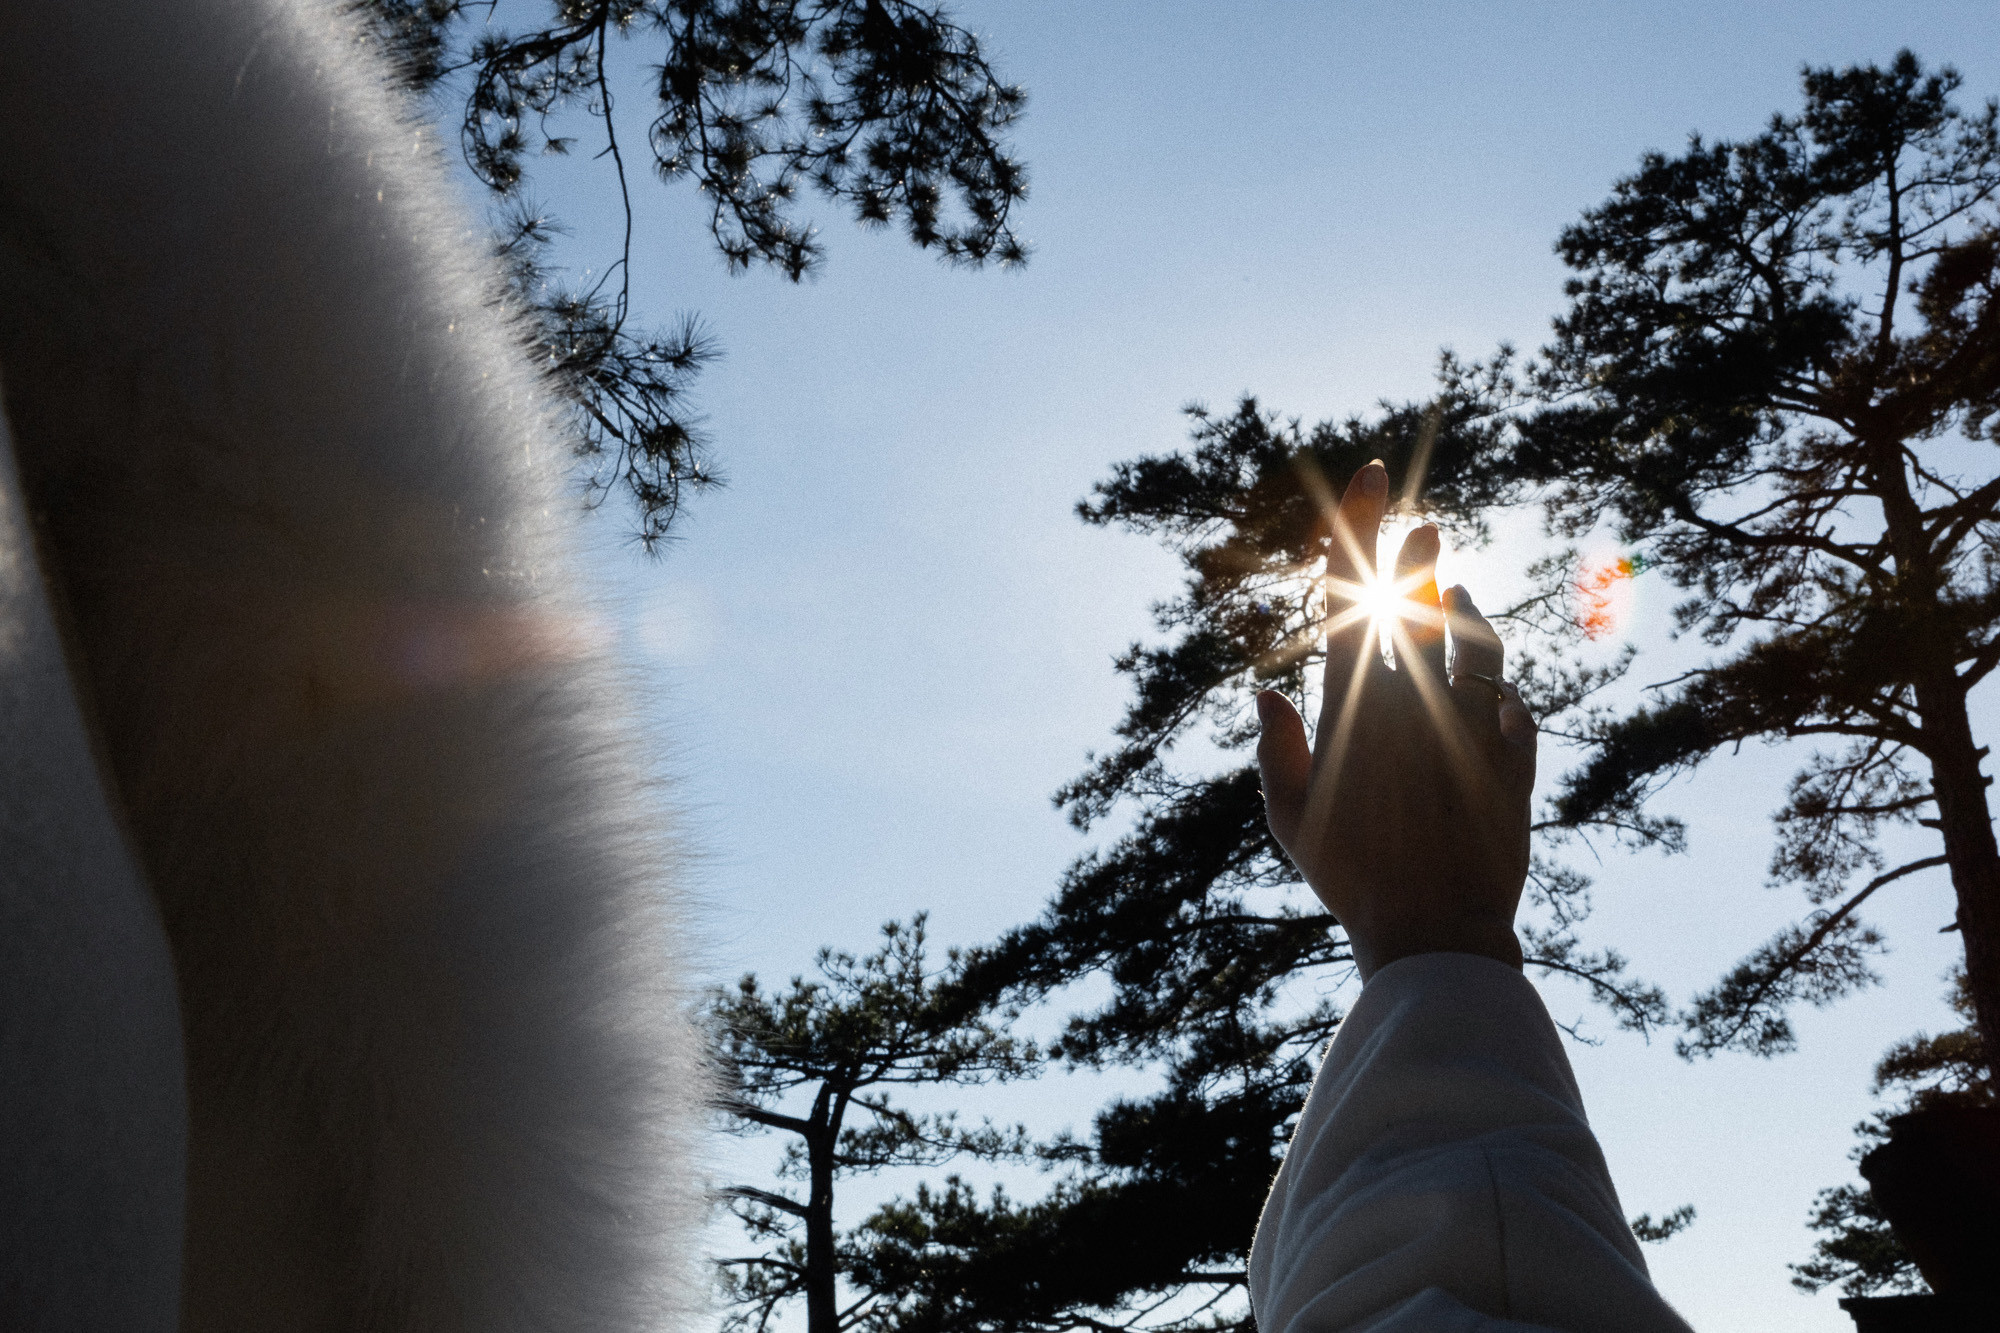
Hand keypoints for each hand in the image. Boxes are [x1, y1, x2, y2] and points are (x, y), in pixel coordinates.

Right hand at [1255, 459, 1536, 980]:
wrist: (1436, 929)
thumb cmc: (1348, 878)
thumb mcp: (1288, 820)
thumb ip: (1276, 751)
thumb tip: (1266, 690)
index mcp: (1353, 705)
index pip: (1349, 595)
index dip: (1357, 527)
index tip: (1370, 476)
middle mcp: (1414, 699)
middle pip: (1417, 602)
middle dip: (1417, 554)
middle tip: (1425, 519)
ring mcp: (1469, 724)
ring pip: (1477, 642)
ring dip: (1466, 611)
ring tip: (1459, 591)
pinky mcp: (1512, 757)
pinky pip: (1514, 704)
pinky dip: (1502, 690)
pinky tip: (1496, 689)